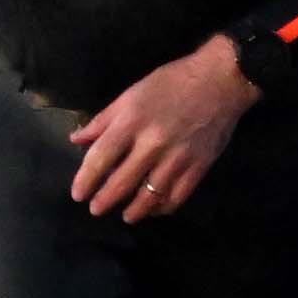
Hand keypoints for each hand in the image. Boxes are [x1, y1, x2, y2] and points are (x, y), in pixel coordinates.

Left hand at [66, 35, 258, 222]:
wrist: (220, 81)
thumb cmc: (171, 83)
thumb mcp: (132, 94)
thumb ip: (103, 120)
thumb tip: (77, 139)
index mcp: (132, 121)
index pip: (101, 157)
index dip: (86, 179)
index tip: (77, 194)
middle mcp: (152, 143)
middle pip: (122, 181)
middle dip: (104, 200)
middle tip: (95, 210)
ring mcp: (177, 157)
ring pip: (150, 196)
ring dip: (134, 211)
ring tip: (126, 216)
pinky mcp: (199, 167)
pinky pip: (177, 196)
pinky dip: (163, 208)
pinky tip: (155, 209)